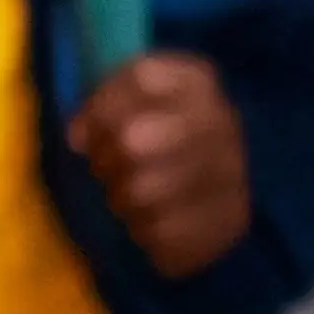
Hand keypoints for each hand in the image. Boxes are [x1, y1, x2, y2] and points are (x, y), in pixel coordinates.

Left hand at [67, 44, 254, 276]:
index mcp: (198, 80)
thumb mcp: (128, 100)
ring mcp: (235, 172)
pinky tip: (148, 223)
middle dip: (105, 159)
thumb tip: (78, 138)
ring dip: (120, 199)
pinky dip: (143, 232)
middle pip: (133, 141)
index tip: (84, 132)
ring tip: (127, 197)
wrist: (210, 183)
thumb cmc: (153, 131)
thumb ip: (101, 105)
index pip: (142, 79)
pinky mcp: (232, 221)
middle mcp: (224, 121)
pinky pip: (163, 234)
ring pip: (143, 192)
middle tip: (104, 169)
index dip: (101, 108)